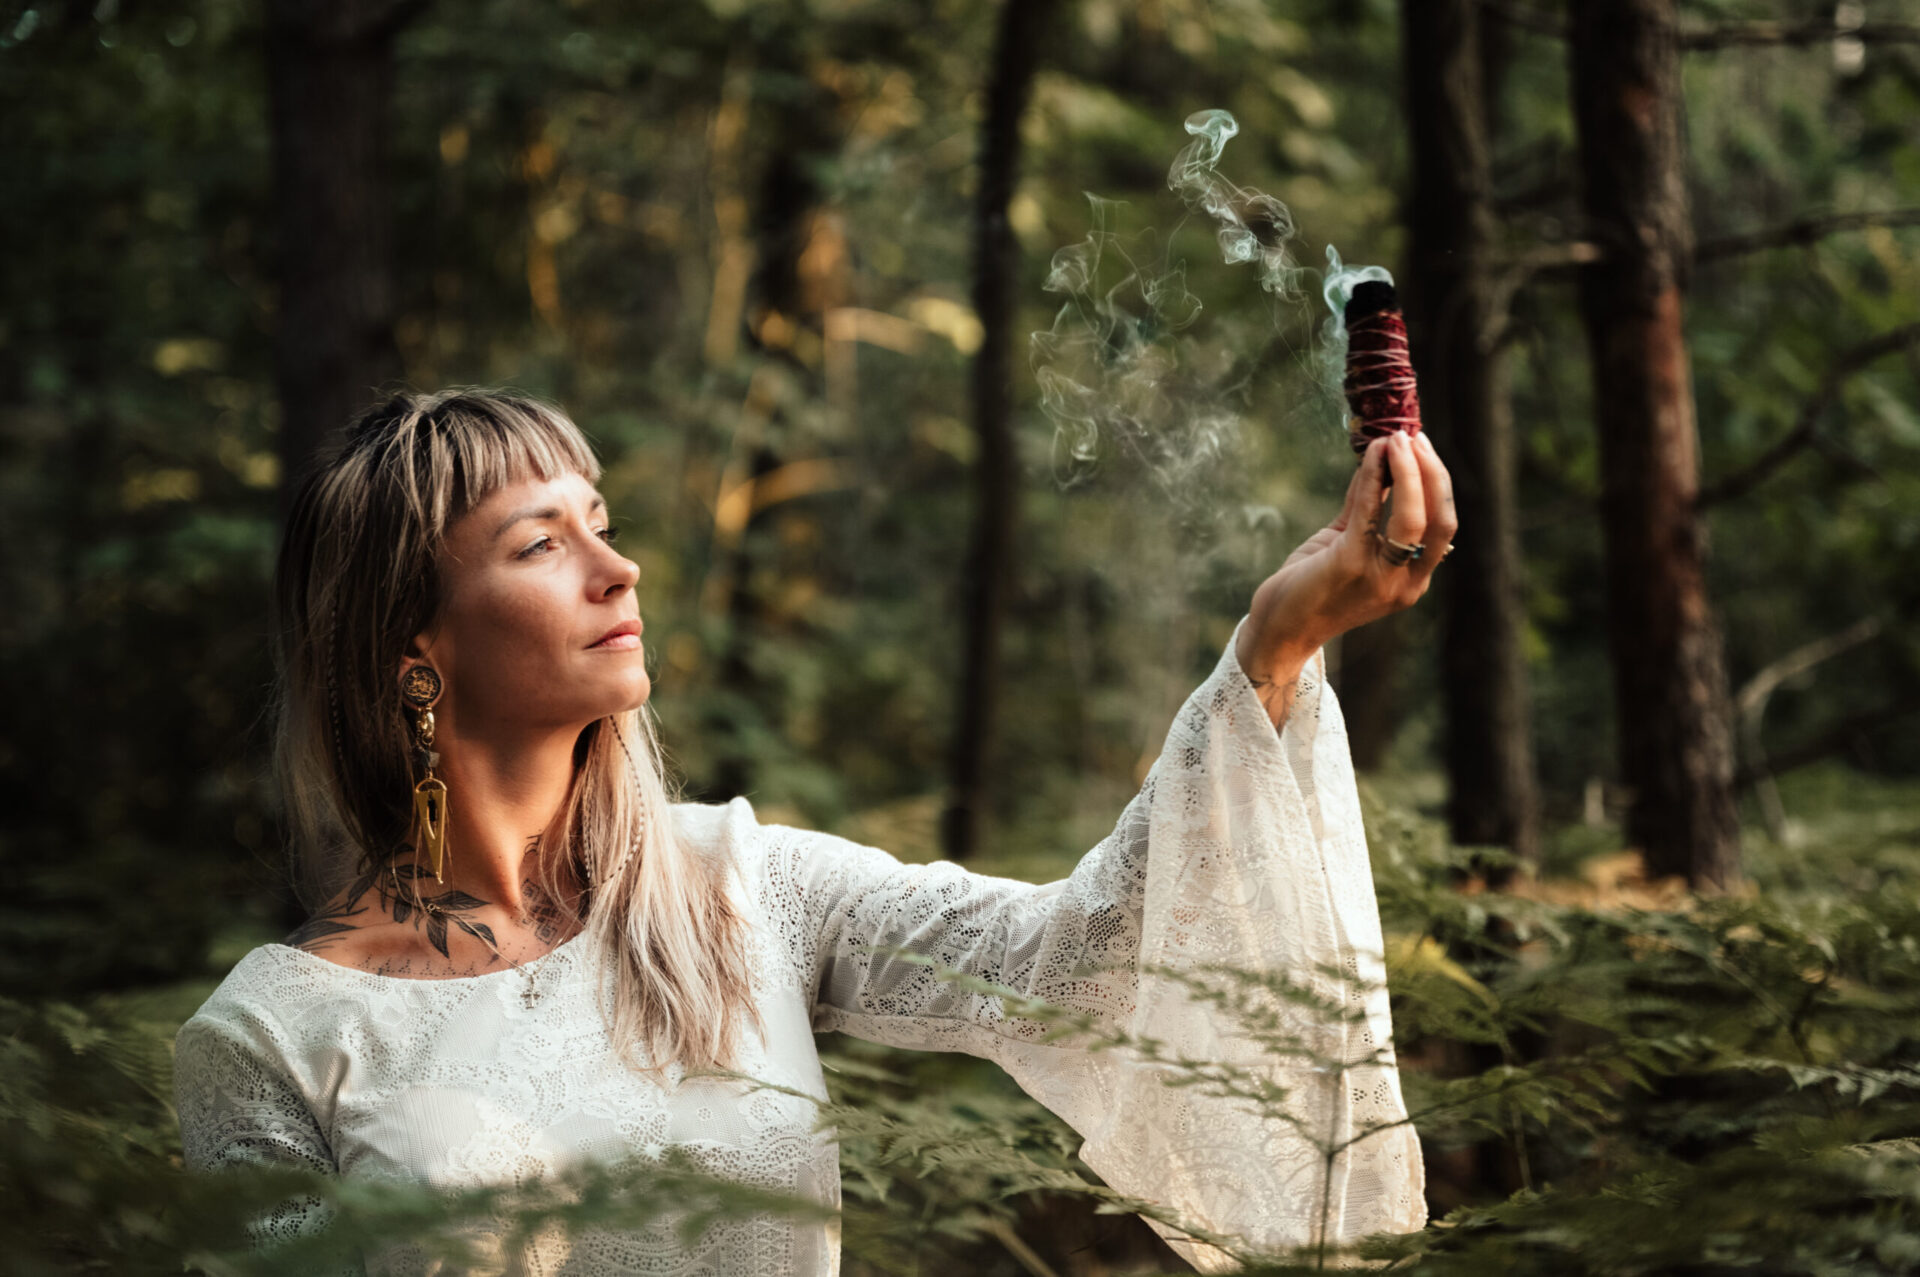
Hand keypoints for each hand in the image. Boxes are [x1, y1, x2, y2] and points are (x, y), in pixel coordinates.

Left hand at [1235, 431, 1457, 692]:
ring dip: (1408, 471)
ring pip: (1413, 518)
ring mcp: (1381, 578)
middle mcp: (1405, 583)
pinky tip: (1373, 454)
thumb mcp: (1346, 543)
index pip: (1442, 526)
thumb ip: (1366, 507)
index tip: (1422, 447)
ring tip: (1396, 439)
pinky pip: (1370, 512)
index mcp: (1412, 580)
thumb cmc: (1311, 585)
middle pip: (1440, 521)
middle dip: (1432, 474)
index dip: (1437, 482)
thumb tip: (1380, 460)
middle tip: (1413, 438)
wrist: (1280, 628)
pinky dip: (1373, 478)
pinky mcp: (1350, 565)